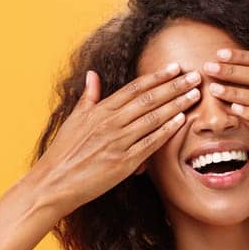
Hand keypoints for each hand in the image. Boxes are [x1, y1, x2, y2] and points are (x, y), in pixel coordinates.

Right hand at [29, 64, 203, 214]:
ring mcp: (117, 142)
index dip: (156, 77)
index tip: (175, 67)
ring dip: (176, 104)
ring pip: (153, 118)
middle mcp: (109, 123)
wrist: (53, 183)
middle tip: (195, 76)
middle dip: (174, 86)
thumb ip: (88, 97)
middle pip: (148, 100)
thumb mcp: (74, 120)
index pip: (134, 88)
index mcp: (99, 111)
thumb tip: (92, 74)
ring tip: (195, 94)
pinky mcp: (123, 163)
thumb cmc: (63, 152)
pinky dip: (166, 130)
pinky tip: (182, 120)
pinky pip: (150, 143)